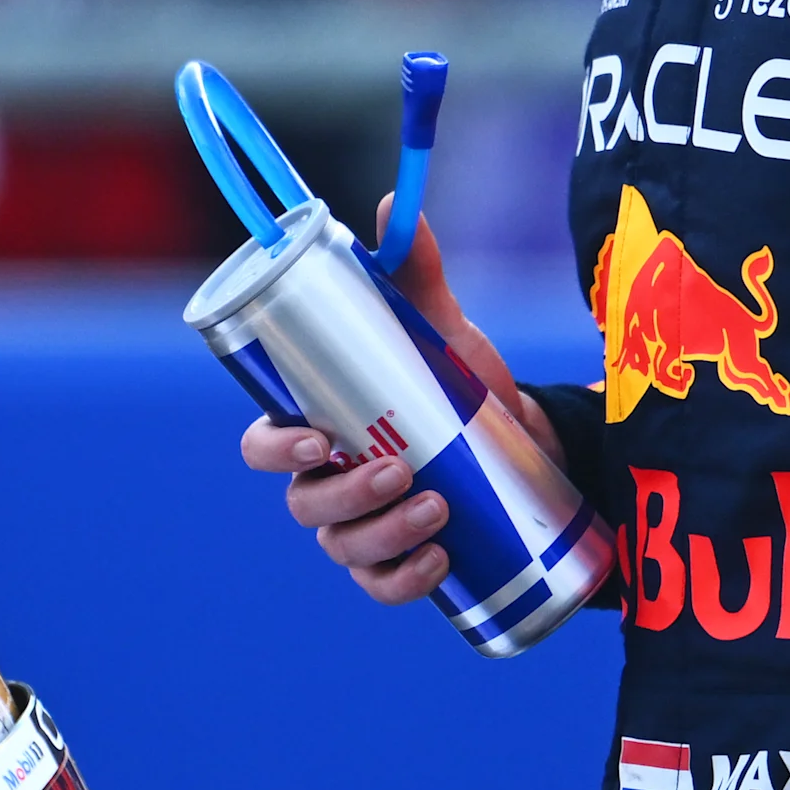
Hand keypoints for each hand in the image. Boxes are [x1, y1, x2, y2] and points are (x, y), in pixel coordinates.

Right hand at [237, 199, 561, 605]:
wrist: (526, 440)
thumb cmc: (458, 382)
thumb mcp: (440, 328)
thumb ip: (415, 273)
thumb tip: (395, 203)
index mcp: (317, 426)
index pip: (262, 446)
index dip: (272, 450)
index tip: (314, 440)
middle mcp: (327, 483)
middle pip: (303, 506)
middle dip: (347, 494)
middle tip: (401, 469)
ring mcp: (362, 528)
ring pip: (344, 548)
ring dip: (384, 533)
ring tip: (439, 506)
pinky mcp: (403, 560)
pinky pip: (383, 586)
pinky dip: (404, 580)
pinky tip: (436, 561)